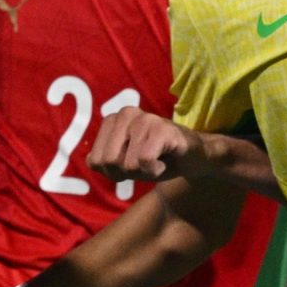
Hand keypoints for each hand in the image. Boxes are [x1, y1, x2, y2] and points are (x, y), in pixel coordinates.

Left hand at [87, 107, 209, 187]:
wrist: (195, 157)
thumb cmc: (157, 160)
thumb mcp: (123, 164)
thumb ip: (103, 162)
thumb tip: (92, 161)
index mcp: (112, 120)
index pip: (95, 161)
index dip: (114, 173)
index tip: (133, 164)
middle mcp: (125, 113)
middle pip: (108, 162)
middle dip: (127, 173)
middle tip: (145, 164)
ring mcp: (144, 118)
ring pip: (127, 164)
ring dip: (144, 172)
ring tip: (157, 161)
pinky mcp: (161, 128)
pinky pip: (144, 161)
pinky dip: (155, 171)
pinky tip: (165, 162)